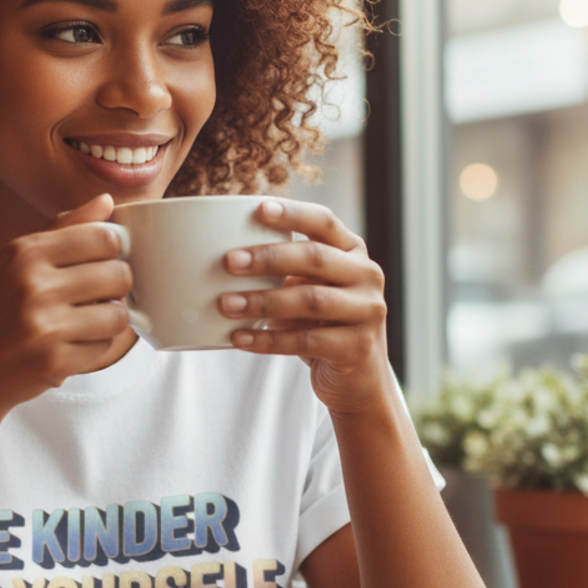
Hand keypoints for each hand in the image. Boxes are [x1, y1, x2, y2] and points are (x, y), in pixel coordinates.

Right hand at [0, 194, 132, 421]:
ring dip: (109, 320)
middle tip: (97, 296)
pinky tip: (72, 345)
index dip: (114, 251)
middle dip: (116, 287)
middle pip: (118, 274)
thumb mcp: (13, 261)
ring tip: (87, 322)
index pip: (103, 237)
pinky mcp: (53, 362)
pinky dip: (95, 348)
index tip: (103, 263)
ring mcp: (43, 325)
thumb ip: (63, 230)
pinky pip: (104, 347)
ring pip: (118, 314)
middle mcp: (33, 285)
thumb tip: (106, 201)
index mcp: (24, 253)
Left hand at [218, 198, 389, 414]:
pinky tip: (239, 338)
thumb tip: (220, 257)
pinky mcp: (357, 347)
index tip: (258, 209)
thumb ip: (284, 271)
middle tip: (228, 262)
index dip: (292, 213)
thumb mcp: (309, 289)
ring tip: (225, 304)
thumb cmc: (321, 325)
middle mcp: (366, 276)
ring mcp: (367, 312)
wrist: (359, 378)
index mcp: (353, 251)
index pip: (324, 222)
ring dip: (262, 302)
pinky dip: (267, 339)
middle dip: (268, 258)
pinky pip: (305, 341)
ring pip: (310, 300)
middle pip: (315, 258)